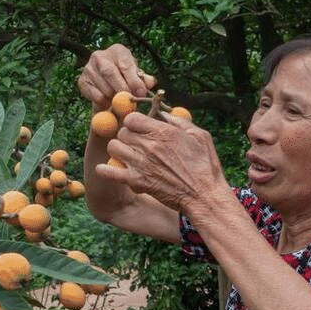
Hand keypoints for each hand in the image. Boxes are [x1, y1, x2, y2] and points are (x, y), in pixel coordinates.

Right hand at [78, 44, 156, 108]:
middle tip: (131, 102)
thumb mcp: (136, 74)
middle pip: (110, 73)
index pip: (125, 64)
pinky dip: (106, 103)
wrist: (106, 80)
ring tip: (122, 103)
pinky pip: (96, 97)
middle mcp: (99, 56)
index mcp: (117, 51)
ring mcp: (88, 68)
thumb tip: (150, 82)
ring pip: (104, 88)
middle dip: (122, 90)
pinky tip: (111, 102)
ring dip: (115, 99)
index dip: (134, 80)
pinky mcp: (82, 82)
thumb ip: (143, 79)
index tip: (141, 93)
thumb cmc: (125, 75)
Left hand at [96, 111, 229, 216]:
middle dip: (127, 136)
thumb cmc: (205, 165)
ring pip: (113, 147)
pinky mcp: (137, 181)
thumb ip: (179, 121)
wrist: (204, 196)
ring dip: (118, 150)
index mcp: (163, 132)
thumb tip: (164, 113)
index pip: (132, 118)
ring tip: (127, 155)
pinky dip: (105, 170)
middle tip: (134, 143)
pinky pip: (110, 172)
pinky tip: (105, 169)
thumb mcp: (199, 136)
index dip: (134, 122)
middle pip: (122, 132)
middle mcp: (149, 145)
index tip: (139, 128)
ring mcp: (141, 163)